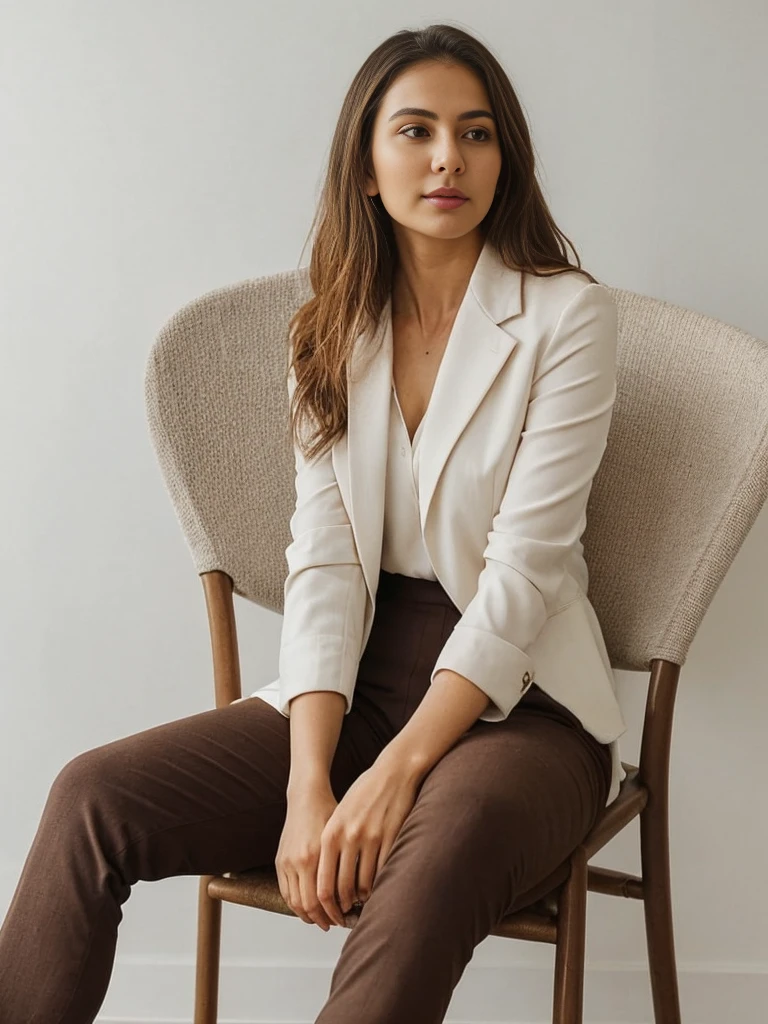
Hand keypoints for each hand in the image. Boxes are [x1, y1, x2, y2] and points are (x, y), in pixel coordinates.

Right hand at [275, 780, 341, 930]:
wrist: (306, 796)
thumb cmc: (328, 811)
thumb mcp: (342, 836)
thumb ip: (346, 863)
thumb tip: (359, 891)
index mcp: (315, 855)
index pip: (322, 898)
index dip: (333, 913)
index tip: (344, 918)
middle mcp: (298, 860)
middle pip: (307, 905)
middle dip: (322, 918)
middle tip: (336, 923)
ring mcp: (286, 861)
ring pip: (294, 902)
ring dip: (308, 915)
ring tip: (322, 919)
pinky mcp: (280, 860)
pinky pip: (285, 891)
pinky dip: (296, 904)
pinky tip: (308, 906)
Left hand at [315, 755, 421, 927]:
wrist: (393, 772)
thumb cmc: (364, 792)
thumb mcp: (339, 814)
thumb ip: (331, 842)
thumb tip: (327, 877)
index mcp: (330, 833)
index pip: (322, 882)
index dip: (325, 904)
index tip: (329, 912)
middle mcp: (348, 837)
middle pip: (342, 888)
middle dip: (343, 906)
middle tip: (345, 913)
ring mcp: (371, 839)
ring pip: (364, 884)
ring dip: (362, 897)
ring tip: (361, 901)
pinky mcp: (391, 839)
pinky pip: (382, 872)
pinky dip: (379, 884)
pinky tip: (378, 887)